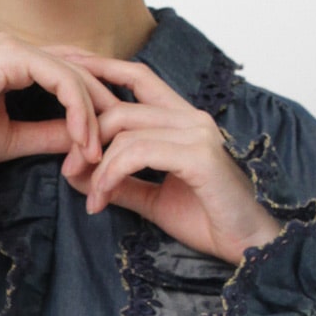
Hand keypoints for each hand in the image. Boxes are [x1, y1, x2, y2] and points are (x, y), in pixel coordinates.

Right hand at [0, 35, 122, 170]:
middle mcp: (19, 49)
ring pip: (74, 74)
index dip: (90, 110)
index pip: (69, 78)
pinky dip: (76, 107)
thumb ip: (49, 134)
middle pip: (79, 71)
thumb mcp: (12, 139)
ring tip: (94, 151)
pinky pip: (60, 77)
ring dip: (91, 115)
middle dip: (101, 109)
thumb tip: (85, 140)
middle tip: (111, 147)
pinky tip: (81, 137)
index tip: (97, 149)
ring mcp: (16, 47)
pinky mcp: (13, 53)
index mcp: (16, 64)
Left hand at [53, 47, 288, 264]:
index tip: (66, 69)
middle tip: (69, 170)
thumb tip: (74, 172)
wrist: (249, 246)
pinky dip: (112, 175)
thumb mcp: (152, 198)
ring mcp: (197, 134)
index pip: (137, 77)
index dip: (100, 68)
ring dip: (97, 166)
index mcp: (183, 120)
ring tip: (91, 197)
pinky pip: (139, 153)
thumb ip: (119, 181)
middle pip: (121, 107)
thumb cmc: (207, 220)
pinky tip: (102, 200)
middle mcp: (192, 118)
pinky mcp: (199, 156)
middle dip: (85, 137)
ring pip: (126, 131)